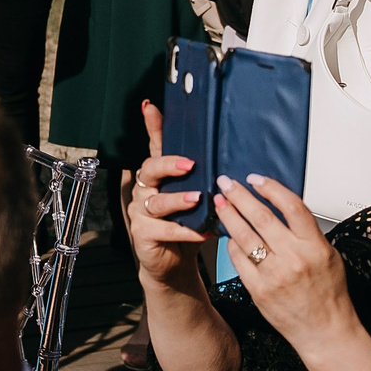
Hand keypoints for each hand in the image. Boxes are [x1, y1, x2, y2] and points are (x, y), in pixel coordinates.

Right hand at [126, 99, 213, 289]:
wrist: (174, 263)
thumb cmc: (188, 226)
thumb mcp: (198, 198)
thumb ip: (206, 180)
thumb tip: (229, 158)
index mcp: (160, 176)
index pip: (155, 146)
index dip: (153, 126)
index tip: (151, 106)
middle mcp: (146, 189)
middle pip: (150, 168)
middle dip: (169, 164)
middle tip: (189, 165)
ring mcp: (141, 211)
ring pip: (156, 201)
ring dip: (178, 199)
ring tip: (197, 199)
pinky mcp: (143, 233)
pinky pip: (162, 229)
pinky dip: (183, 230)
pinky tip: (201, 231)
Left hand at [210, 172, 357, 348]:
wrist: (325, 331)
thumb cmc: (329, 294)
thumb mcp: (329, 256)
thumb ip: (307, 233)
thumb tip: (282, 208)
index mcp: (315, 246)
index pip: (291, 206)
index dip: (271, 188)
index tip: (256, 179)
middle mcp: (293, 258)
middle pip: (261, 217)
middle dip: (240, 196)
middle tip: (226, 183)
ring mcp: (273, 275)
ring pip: (244, 236)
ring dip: (229, 216)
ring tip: (220, 203)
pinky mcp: (258, 290)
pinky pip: (238, 260)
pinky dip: (231, 244)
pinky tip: (229, 235)